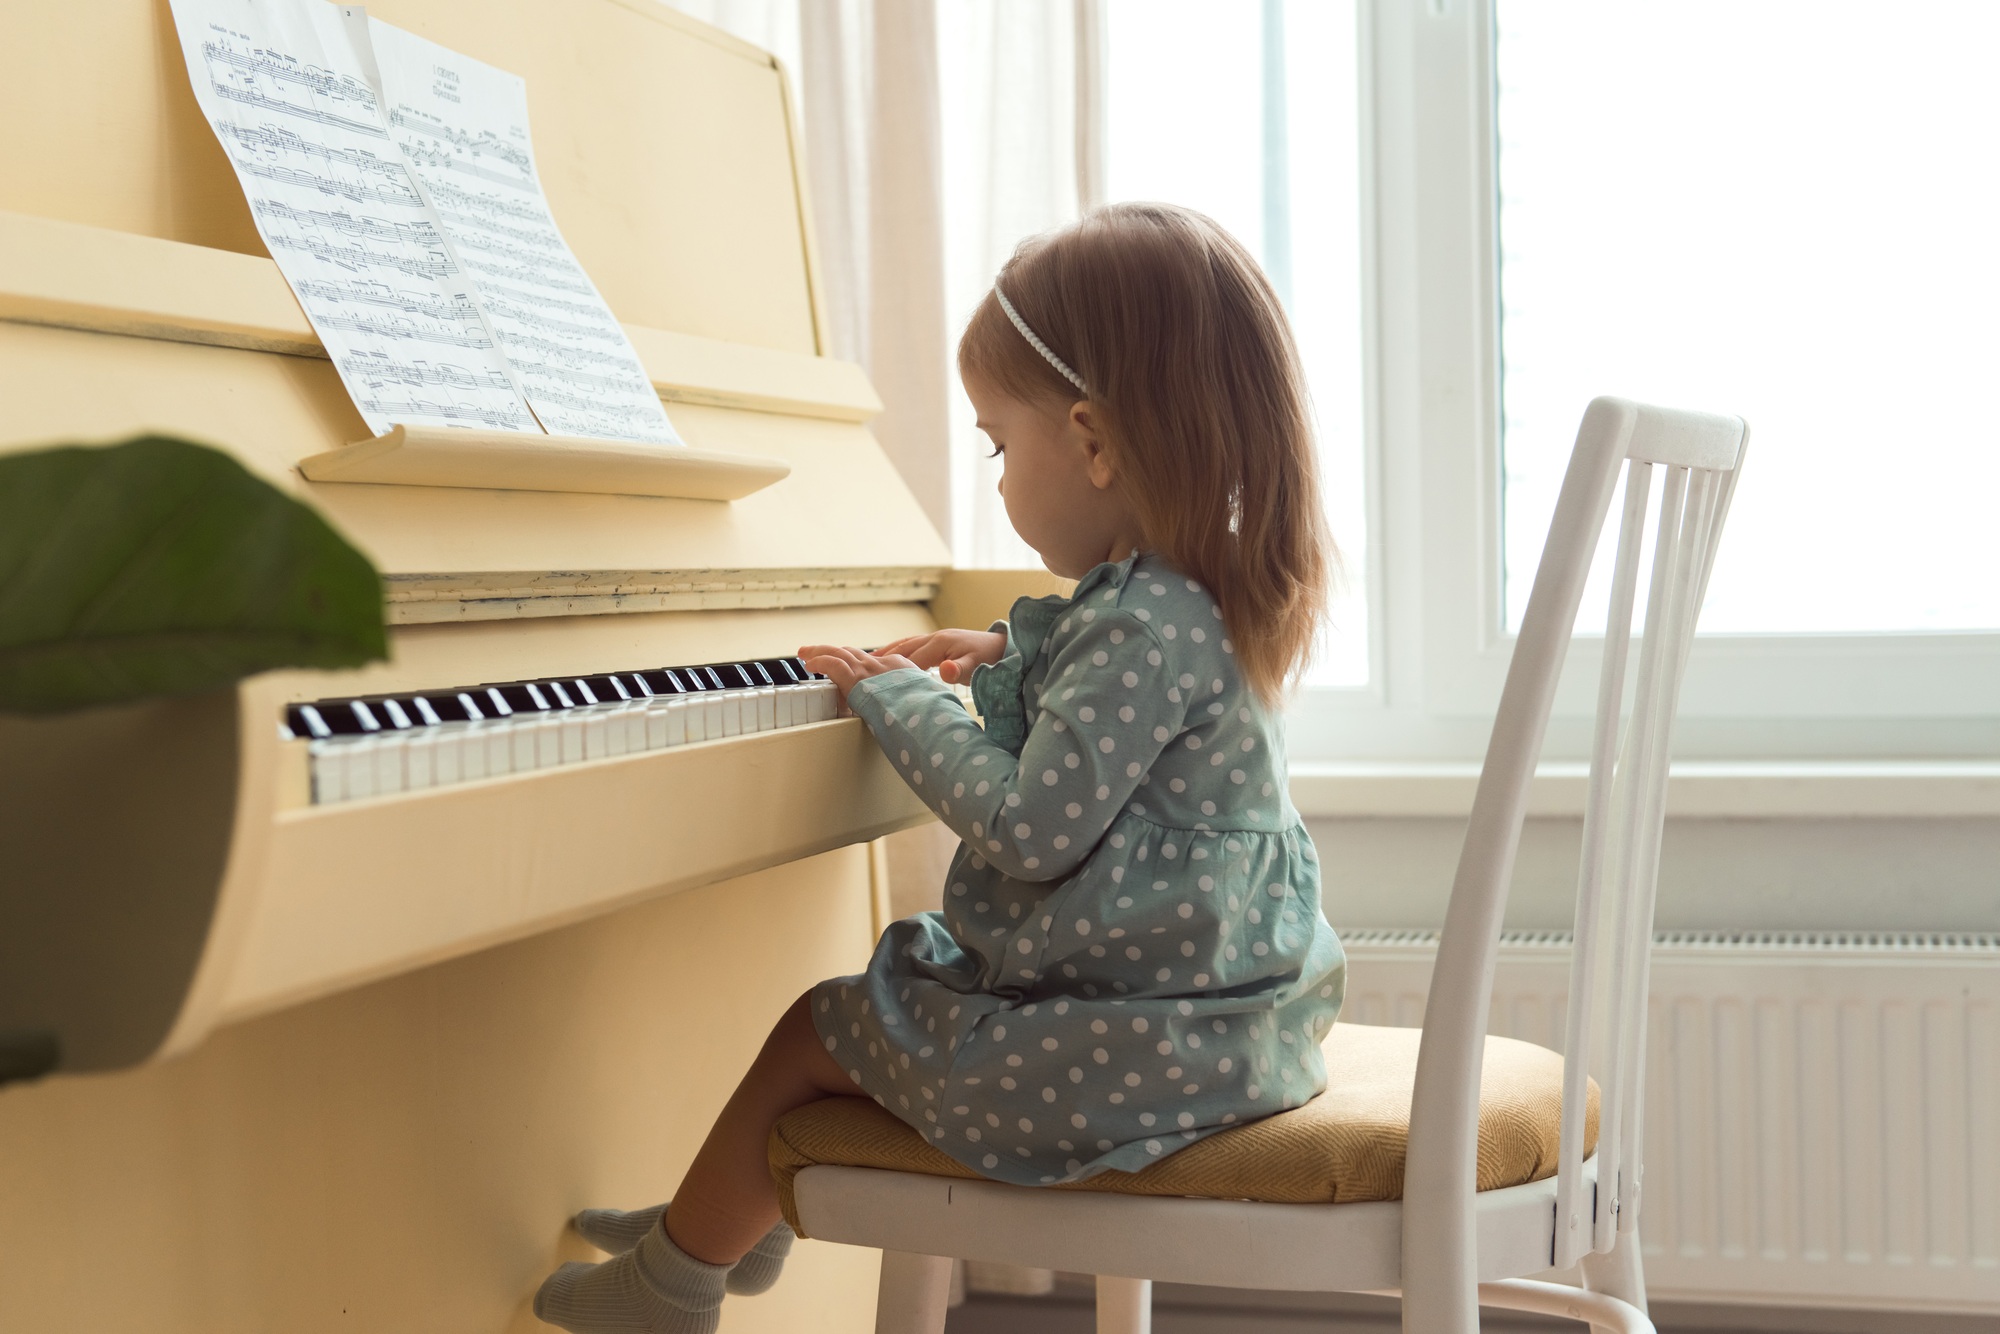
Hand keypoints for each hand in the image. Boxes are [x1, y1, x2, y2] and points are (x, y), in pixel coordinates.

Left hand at [798, 644, 918, 702]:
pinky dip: (820, 661)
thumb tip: (919, 715)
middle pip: (853, 653)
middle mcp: (882, 665)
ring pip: (839, 653)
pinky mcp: (856, 679)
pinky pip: (832, 664)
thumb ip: (916, 703)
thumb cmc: (928, 711)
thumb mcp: (927, 701)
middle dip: (835, 651)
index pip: (873, 661)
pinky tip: (810, 665)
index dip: (857, 661)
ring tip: (806, 653)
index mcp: (899, 669)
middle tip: (819, 651)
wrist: (926, 710)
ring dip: (820, 652)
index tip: (850, 665)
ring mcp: (868, 670)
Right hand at [870, 628, 1007, 684]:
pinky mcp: (936, 643)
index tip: (875, 682)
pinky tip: (888, 659)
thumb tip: (945, 670)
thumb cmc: (989, 657)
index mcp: (939, 644)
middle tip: (858, 670)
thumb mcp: (976, 665)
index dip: (891, 671)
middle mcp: (933, 638)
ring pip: (903, 646)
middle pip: (901, 649)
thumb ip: (960, 669)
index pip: (909, 660)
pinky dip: (896, 652)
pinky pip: (911, 647)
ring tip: (865, 663)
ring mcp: (934, 639)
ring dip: (885, 654)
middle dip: (881, 660)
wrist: (1002, 647)